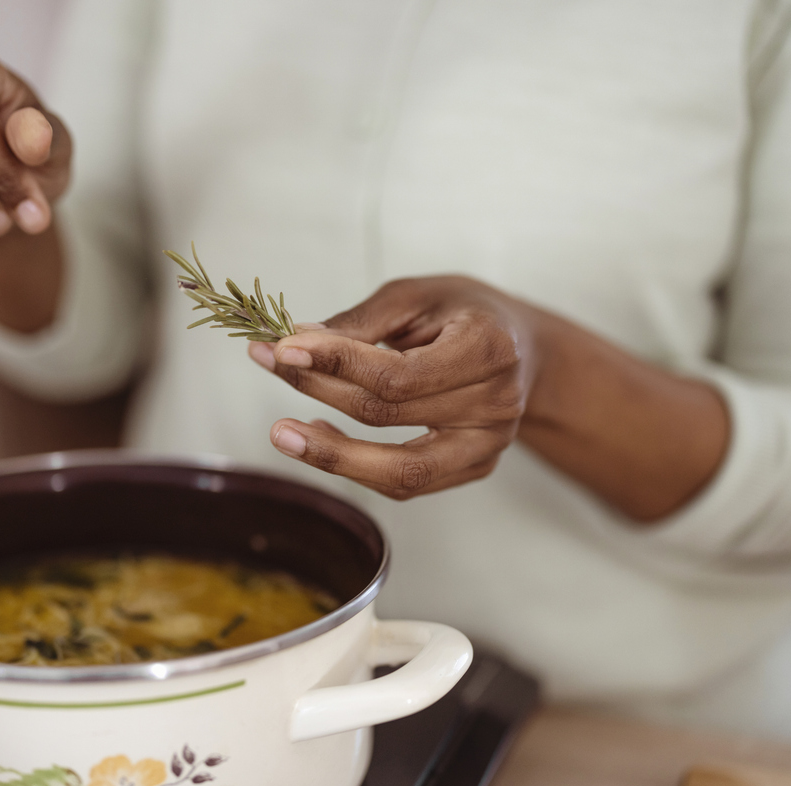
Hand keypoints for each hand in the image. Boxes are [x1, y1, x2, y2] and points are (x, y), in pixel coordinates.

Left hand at [248, 276, 541, 499]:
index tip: (283, 348)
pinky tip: (322, 440)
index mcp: (489, 349)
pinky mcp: (474, 468)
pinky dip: (359, 468)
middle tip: (268, 365)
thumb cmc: (464, 313)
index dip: (335, 364)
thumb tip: (296, 345)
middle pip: (388, 414)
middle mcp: (497, 404)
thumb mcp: (416, 296)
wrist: (522, 346)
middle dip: (319, 389)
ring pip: (397, 468)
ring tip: (281, 433)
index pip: (398, 374)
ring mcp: (489, 445)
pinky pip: (407, 484)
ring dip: (330, 453)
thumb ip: (360, 322)